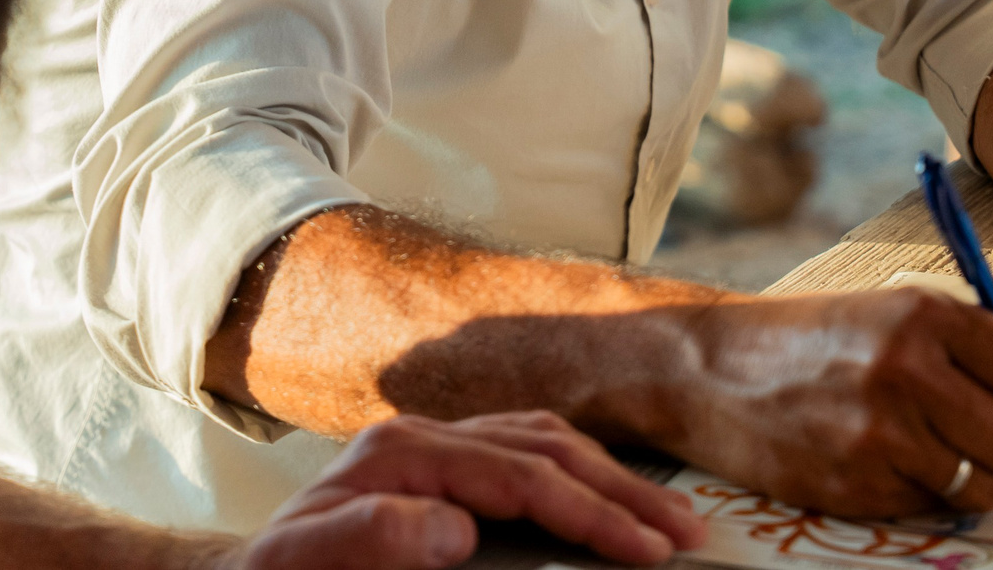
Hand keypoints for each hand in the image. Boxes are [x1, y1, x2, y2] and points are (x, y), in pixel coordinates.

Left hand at [235, 412, 703, 569]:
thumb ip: (371, 539)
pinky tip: (607, 494)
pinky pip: (528, 449)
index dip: (592, 512)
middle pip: (548, 446)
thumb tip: (453, 526)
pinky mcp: (444, 464)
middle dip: (623, 491)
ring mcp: (436, 444)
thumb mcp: (306, 564)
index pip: (523, 473)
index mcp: (401, 452)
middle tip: (687, 533)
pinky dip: (577, 469)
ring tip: (667, 517)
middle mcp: (424, 434)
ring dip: (611, 477)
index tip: (648, 550)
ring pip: (547, 439)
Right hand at [660, 288, 992, 519]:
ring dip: (980, 480)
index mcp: (926, 314)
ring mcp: (879, 432)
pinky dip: (929, 495)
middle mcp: (907, 369)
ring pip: (985, 486)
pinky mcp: (855, 483)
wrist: (712, 370)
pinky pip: (933, 507)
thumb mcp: (895, 310)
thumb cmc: (814, 339)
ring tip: (944, 453)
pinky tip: (894, 463)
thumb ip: (976, 338)